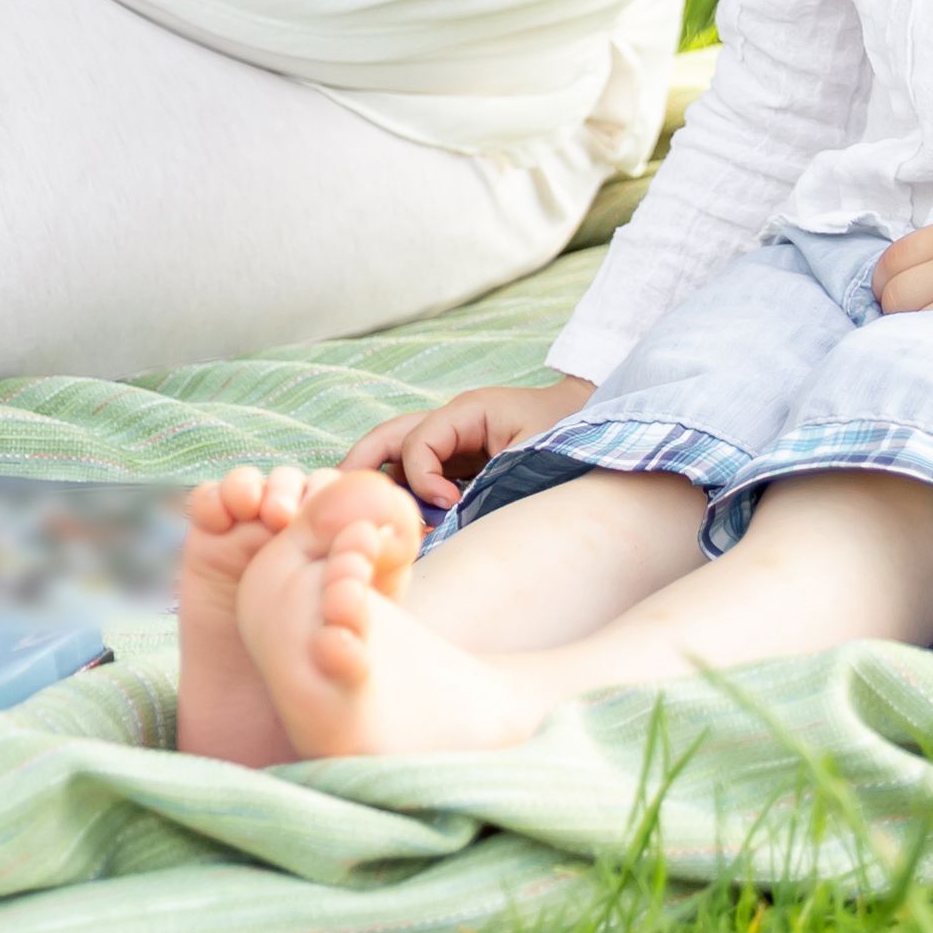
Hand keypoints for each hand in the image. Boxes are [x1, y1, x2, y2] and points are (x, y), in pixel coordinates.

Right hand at [340, 379, 592, 508]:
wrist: (601, 424)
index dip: (422, 479)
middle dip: (358, 465)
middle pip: (387, 436)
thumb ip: (489, 486)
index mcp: (467, 412)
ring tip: (351, 513)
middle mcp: (452, 423)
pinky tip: (396, 520)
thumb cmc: (571, 437)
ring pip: (396, 453)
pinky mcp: (462, 460)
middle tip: (331, 498)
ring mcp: (454, 441)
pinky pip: (419, 471)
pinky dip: (403, 491)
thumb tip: (449, 519)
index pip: (417, 442)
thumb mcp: (531, 460)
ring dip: (377, 480)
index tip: (448, 508)